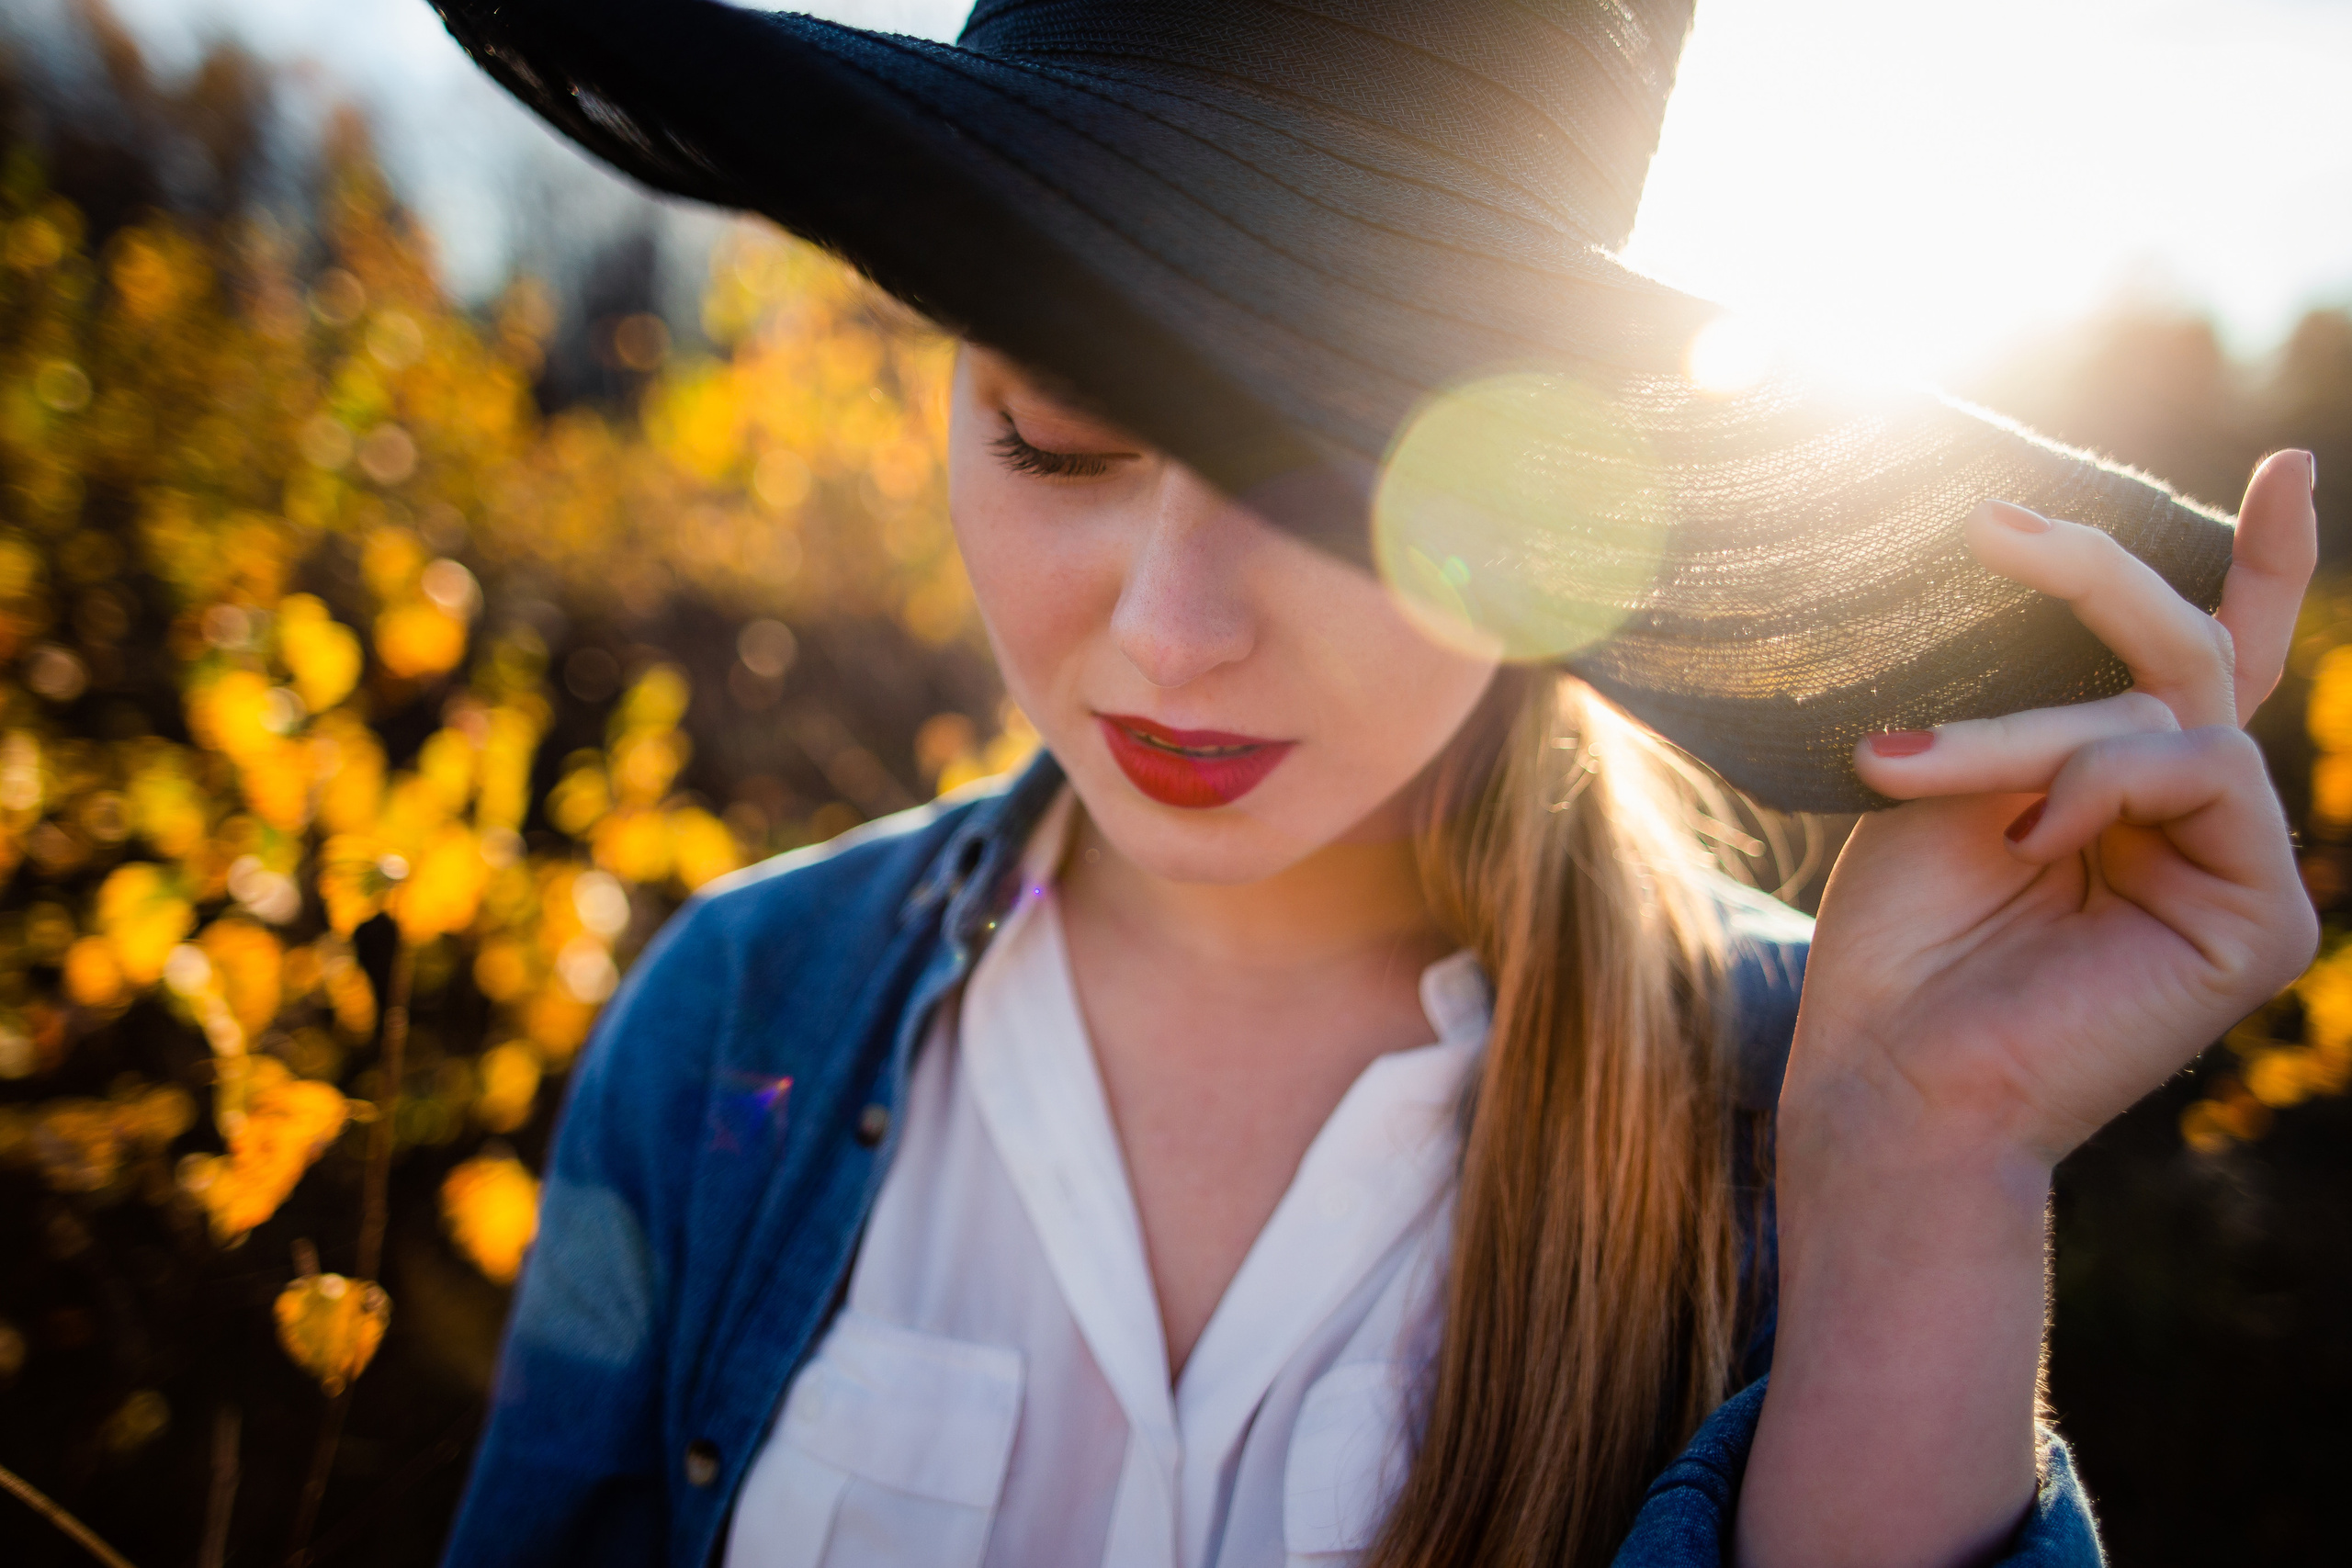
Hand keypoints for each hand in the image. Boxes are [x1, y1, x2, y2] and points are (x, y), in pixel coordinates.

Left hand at [1739, 450, 2319, 1567]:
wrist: (1888, 1077)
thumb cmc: (1898, 943)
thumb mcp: (1956, 779)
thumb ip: (2045, 702)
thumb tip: (2104, 605)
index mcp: (2123, 791)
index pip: (2208, 659)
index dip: (2256, 562)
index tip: (2282, 465)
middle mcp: (2193, 822)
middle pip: (2186, 650)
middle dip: (2085, 575)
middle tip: (1989, 521)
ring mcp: (2237, 868)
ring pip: (2166, 707)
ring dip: (2028, 731)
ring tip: (1909, 771)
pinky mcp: (2262, 920)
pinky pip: (2199, 772)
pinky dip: (2097, 784)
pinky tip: (2029, 838)